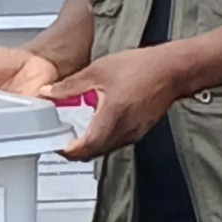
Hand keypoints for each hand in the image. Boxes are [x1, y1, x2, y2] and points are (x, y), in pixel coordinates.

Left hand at [61, 48, 186, 162]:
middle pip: (93, 153)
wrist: (173, 69)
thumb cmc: (141, 68)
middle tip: (61, 138)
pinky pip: (116, 141)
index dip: (66, 151)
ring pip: (105, 149)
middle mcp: (123, 132)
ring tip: (76, 131)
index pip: (84, 148)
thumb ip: (71, 85)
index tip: (54, 145)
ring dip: (89, 145)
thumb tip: (48, 92)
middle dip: (75, 150)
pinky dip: (102, 138)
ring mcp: (133, 134)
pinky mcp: (140, 131)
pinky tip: (97, 123)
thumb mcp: (98, 71)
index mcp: (110, 119)